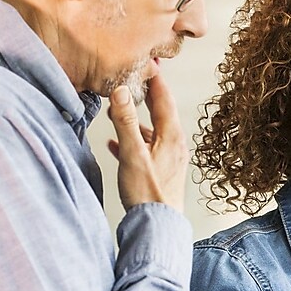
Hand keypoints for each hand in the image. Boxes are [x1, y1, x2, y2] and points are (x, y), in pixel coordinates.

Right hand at [106, 73, 187, 210]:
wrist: (158, 227)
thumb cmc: (147, 194)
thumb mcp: (132, 154)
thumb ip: (125, 122)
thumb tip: (121, 91)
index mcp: (171, 136)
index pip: (164, 99)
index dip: (155, 79)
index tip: (147, 62)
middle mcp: (174, 145)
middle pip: (160, 112)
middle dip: (145, 96)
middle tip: (133, 80)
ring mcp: (169, 159)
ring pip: (152, 131)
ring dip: (136, 120)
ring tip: (118, 110)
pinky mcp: (161, 172)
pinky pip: (146, 149)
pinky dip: (133, 141)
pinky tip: (116, 144)